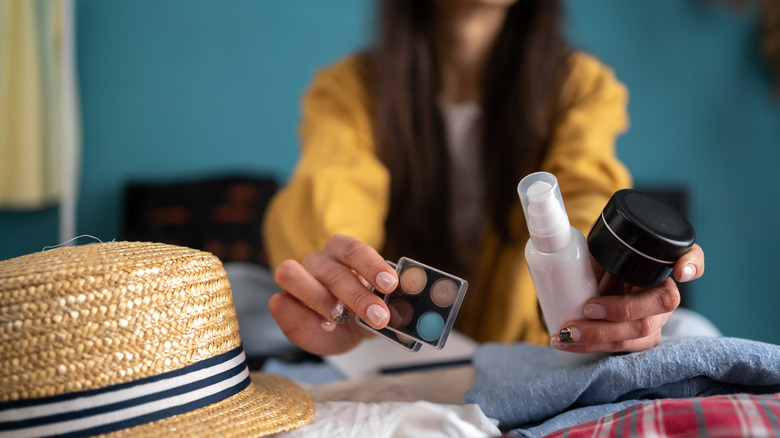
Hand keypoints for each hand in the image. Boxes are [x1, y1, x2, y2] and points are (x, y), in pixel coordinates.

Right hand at [268, 234, 398, 354]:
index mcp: (343, 252)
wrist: (347, 331)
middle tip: (379, 316)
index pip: (354, 249)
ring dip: (319, 298)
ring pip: (292, 274)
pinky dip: (302, 316)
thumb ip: (394, 303)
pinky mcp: (283, 304)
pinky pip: (280, 302)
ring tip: (339, 318)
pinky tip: (324, 325)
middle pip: (332, 271)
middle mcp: (318, 261)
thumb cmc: (364, 311)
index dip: (372, 265)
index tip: (390, 284)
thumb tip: (407, 307)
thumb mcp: (383, 306)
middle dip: (358, 296)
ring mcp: (296, 280)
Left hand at [550, 243, 704, 352]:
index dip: (693, 265)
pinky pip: (623, 351)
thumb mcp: (604, 248)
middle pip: (658, 306)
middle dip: (619, 311)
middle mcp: (665, 296)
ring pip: (638, 335)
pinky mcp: (639, 342)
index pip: (692, 260)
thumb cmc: (603, 265)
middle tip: (586, 309)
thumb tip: (571, 236)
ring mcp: (656, 322)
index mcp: (661, 268)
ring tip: (565, 334)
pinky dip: (593, 348)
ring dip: (598, 337)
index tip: (681, 271)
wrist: (598, 288)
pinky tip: (569, 345)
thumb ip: (602, 240)